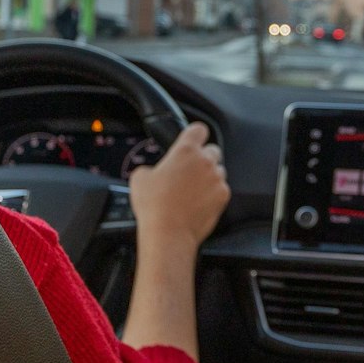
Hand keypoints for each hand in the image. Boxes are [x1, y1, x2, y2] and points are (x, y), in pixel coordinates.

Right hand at [128, 121, 229, 250]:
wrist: (168, 233)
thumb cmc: (154, 206)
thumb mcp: (139, 178)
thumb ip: (151, 167)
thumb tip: (154, 172)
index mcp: (185, 151)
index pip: (199, 129)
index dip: (195, 134)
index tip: (192, 139)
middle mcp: (205, 161)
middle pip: (212, 150)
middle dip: (203, 158)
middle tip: (189, 171)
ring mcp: (217, 179)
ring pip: (218, 170)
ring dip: (209, 176)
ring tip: (192, 190)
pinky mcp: (223, 196)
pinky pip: (221, 189)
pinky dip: (213, 194)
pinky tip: (198, 202)